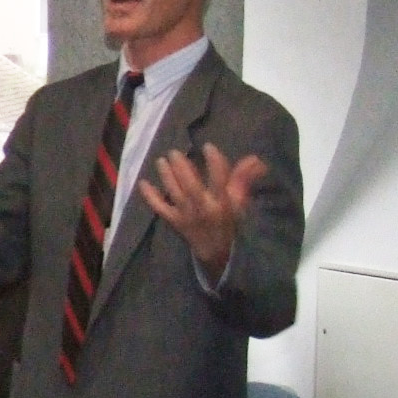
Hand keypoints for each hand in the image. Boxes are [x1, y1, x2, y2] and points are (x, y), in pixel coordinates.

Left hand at [137, 144, 267, 279]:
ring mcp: (186, 215)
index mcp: (221, 203)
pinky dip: (150, 196)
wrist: (213, 250)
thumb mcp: (238, 202)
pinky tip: (143, 183)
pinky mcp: (173, 220)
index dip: (214, 162)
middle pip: (191, 186)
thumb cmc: (227, 221)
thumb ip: (243, 179)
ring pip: (175, 193)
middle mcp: (202, 208)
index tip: (208, 146)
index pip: (219, 180)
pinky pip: (160, 207)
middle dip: (182, 168)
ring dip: (167, 176)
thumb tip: (255, 159)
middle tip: (174, 152)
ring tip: (161, 160)